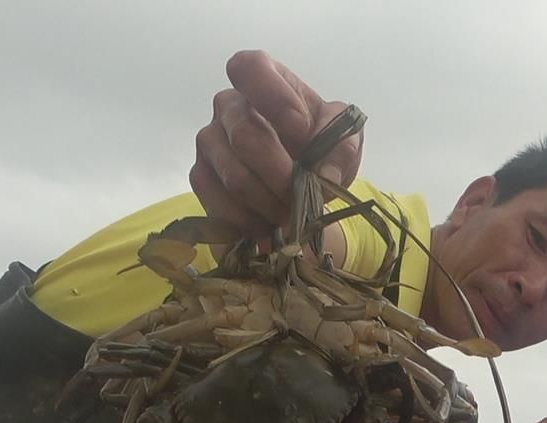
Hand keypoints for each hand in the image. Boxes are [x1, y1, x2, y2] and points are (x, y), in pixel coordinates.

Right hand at [190, 50, 363, 237]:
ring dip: (269, 205)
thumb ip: (342, 147)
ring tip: (290, 218)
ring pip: (234, 177)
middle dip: (280, 175)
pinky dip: (249, 223)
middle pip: (245, 136)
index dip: (275, 100)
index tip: (302, 131)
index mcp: (264, 80)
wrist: (303, 181)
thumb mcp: (345, 140)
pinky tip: (268, 231)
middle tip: (301, 197)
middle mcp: (228, 105)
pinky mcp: (201, 176)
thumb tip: (325, 175)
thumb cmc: (321, 147)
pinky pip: (218, 202)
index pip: (250, 68)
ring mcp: (209, 140)